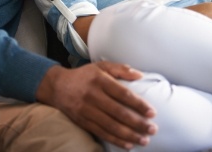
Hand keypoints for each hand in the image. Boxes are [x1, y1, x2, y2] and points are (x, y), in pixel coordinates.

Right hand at [36, 63, 156, 149]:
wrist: (58, 86)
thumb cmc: (85, 75)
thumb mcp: (101, 66)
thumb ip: (120, 69)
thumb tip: (140, 75)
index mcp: (100, 80)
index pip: (123, 94)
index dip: (138, 104)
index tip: (152, 112)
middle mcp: (93, 95)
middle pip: (118, 112)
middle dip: (137, 123)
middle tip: (153, 129)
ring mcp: (86, 110)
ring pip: (111, 125)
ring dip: (129, 135)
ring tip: (144, 140)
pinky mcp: (82, 121)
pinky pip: (101, 133)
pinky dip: (115, 140)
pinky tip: (128, 144)